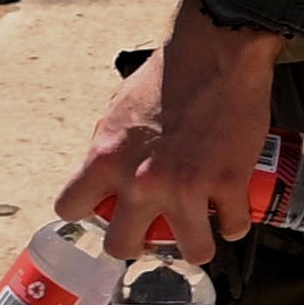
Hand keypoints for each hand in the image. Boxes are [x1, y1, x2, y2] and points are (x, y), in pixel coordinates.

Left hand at [57, 2, 288, 262]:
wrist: (218, 53)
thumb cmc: (171, 74)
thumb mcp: (119, 111)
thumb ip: (112, 149)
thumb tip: (112, 175)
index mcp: (106, 158)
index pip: (70, 208)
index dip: (89, 212)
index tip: (104, 210)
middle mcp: (141, 182)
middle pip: (122, 246)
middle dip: (138, 242)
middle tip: (152, 231)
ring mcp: (187, 187)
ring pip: (191, 251)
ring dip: (196, 244)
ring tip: (201, 232)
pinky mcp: (230, 183)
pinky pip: (233, 226)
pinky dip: (234, 222)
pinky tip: (232, 211)